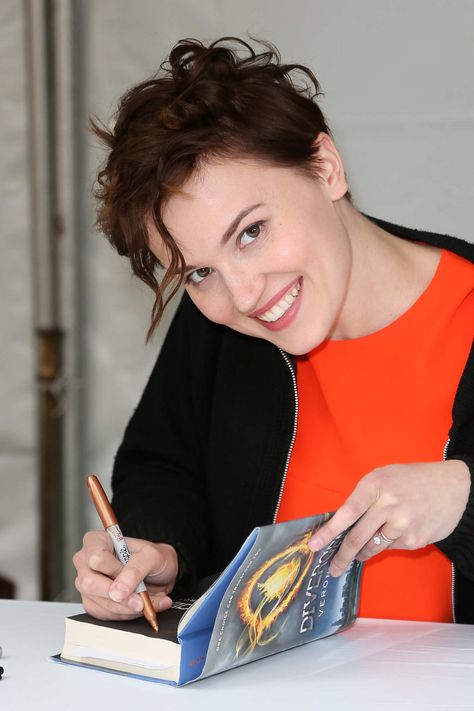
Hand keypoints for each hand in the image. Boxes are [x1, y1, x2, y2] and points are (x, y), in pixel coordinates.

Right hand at [73, 531, 178, 620]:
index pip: (96, 558)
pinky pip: (104, 615)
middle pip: (90, 583)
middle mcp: (86, 562)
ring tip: (147, 602)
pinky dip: (126, 614)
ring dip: (127, 607)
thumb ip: (135, 570)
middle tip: (141, 601)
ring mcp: (87, 584)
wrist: (159, 574)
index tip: (131, 578)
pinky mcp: (93, 603)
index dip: (115, 571)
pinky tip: (139, 606)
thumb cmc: (153, 558)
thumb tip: (118, 591)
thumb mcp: (151, 556)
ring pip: (99, 603)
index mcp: (96, 542)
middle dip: (119, 597)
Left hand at [308, 460, 469, 575]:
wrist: (454, 487)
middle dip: (341, 556)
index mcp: (375, 485)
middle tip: (332, 567)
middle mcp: (388, 504)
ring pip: (373, 547)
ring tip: (358, 553)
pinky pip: (392, 547)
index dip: (329, 531)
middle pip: (356, 537)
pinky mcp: (414, 540)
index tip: (314, 545)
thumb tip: (341, 522)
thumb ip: (363, 497)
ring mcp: (402, 524)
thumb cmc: (412, 479)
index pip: (347, 512)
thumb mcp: (383, 477)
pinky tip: (397, 531)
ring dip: (362, 553)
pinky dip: (388, 543)